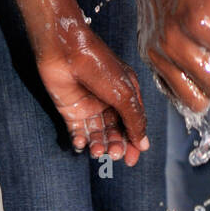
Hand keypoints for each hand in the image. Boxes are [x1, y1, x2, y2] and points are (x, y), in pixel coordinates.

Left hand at [34, 15, 148, 166]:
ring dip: (99, 145)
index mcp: (126, 94)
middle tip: (115, 153)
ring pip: (97, 134)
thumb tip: (143, 143)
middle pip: (115, 131)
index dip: (133, 143)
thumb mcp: (124, 93)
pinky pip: (78, 131)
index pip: (133, 124)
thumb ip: (134, 119)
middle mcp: (109, 101)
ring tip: (97, 151)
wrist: (66, 50)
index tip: (131, 160)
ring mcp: (89, 106)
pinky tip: (82, 144)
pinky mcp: (71, 109)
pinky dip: (80, 141)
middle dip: (116, 145)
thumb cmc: (98, 64)